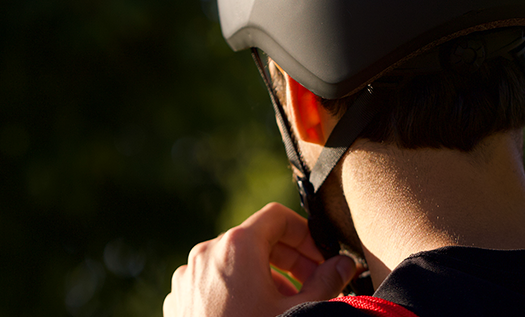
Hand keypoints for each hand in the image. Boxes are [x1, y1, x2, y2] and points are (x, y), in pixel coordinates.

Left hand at [164, 203, 359, 316]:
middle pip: (255, 239)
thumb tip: (345, 264)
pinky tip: (253, 315)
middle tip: (314, 282)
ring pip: (233, 263)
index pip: (277, 218)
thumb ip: (326, 282)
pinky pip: (213, 282)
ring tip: (285, 305)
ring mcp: (188, 276)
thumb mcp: (299, 312)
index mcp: (235, 246)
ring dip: (264, 276)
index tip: (323, 257)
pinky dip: (236, 290)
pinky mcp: (179, 298)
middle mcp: (206, 253)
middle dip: (290, 259)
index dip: (306, 235)